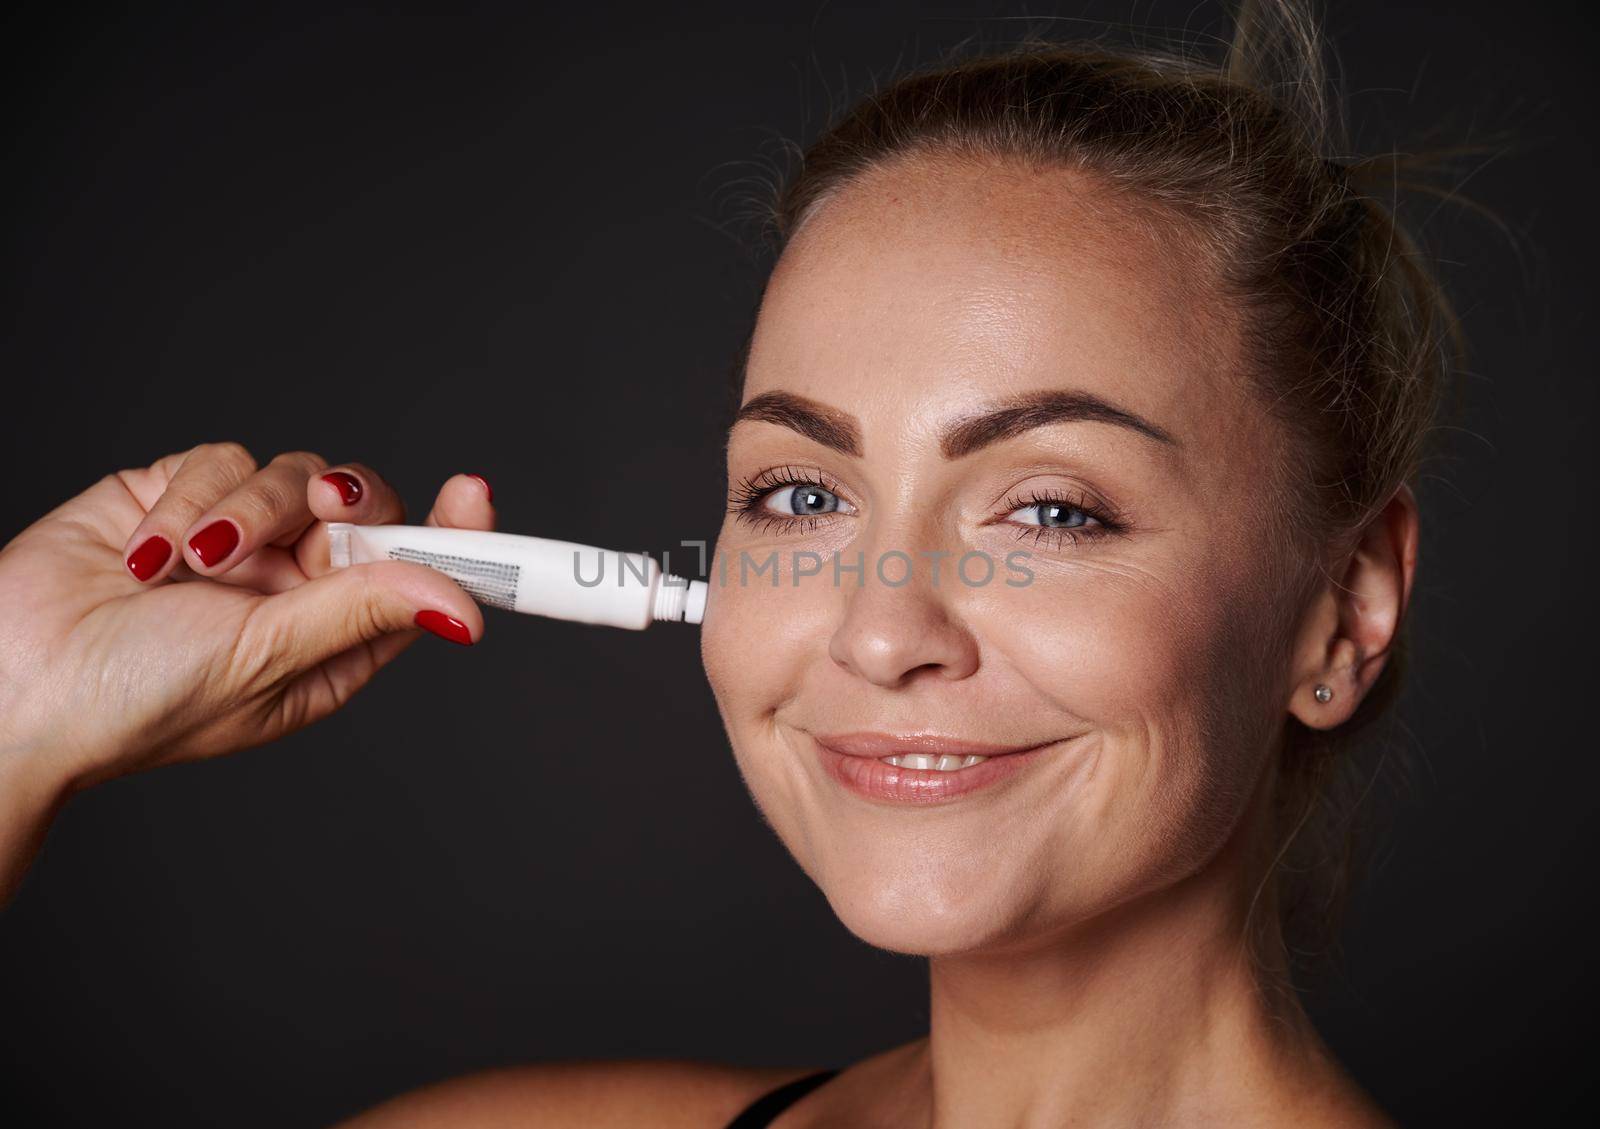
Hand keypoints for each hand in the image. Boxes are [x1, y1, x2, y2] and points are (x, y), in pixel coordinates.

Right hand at [0, 443, 494, 898]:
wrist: (14, 682)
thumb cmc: (138, 699)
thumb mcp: (266, 658)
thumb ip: (361, 610)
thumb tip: (466, 606)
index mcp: (332, 641)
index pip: (417, 576)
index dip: (452, 534)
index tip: (474, 495)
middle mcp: (296, 586)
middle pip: (366, 510)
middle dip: (348, 501)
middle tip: (328, 508)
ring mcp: (241, 539)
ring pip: (295, 474)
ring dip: (246, 512)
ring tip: (194, 564)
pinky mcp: (180, 497)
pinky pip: (223, 460)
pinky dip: (189, 502)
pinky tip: (147, 555)